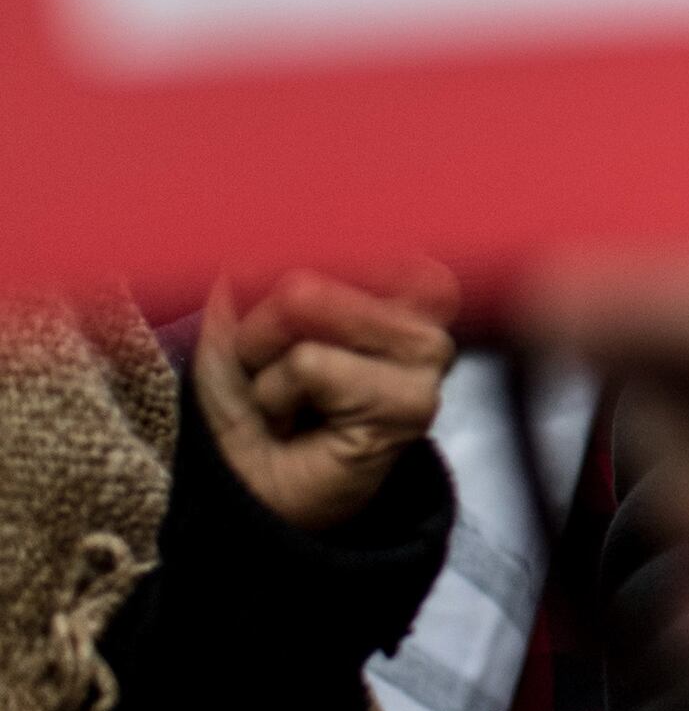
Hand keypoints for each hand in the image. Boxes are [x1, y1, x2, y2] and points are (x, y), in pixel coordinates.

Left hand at [196, 262, 457, 532]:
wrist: (249, 486)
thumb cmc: (251, 400)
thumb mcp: (238, 316)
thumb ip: (259, 267)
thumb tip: (273, 237)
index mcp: (396, 268)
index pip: (331, 224)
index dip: (269, 270)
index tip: (271, 321)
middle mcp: (426, 301)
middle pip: (304, 258)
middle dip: (259, 321)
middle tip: (277, 372)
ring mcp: (428, 350)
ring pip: (303, 302)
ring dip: (265, 362)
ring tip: (287, 397)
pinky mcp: (415, 400)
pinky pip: (309, 362)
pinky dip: (277, 394)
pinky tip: (299, 422)